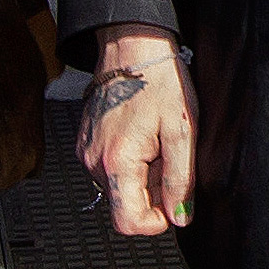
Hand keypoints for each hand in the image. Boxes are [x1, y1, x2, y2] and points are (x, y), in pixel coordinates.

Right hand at [78, 23, 196, 235]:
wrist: (132, 46)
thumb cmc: (158, 80)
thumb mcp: (182, 129)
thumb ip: (180, 179)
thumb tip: (180, 215)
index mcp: (117, 161)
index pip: (128, 222)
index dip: (156, 221)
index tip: (173, 200)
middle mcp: (94, 160)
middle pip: (124, 204)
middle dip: (151, 191)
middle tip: (166, 155)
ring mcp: (87, 151)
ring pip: (118, 187)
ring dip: (141, 175)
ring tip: (154, 140)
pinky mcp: (86, 142)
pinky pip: (110, 169)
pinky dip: (129, 161)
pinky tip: (141, 133)